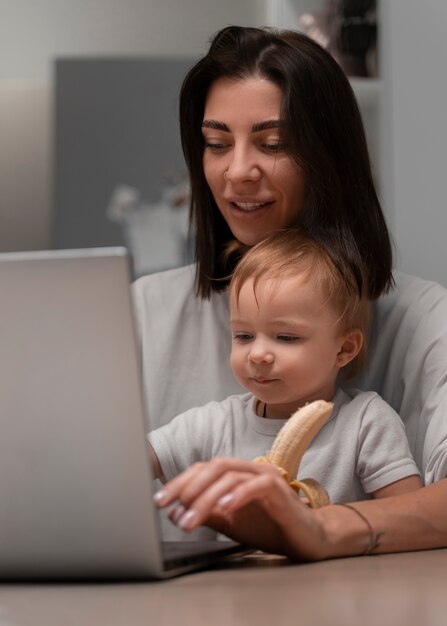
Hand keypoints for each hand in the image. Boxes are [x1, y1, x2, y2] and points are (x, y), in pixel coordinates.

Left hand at [153, 457, 328, 559]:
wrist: (308, 539)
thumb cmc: (270, 527)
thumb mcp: (230, 522)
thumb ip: (208, 514)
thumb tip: (177, 513)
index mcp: (237, 473)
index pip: (203, 469)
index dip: (180, 482)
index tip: (161, 501)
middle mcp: (250, 469)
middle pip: (213, 468)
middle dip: (187, 487)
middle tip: (171, 508)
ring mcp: (266, 476)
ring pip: (229, 476)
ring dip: (205, 498)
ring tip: (190, 519)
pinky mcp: (280, 489)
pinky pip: (255, 486)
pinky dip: (237, 495)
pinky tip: (223, 508)